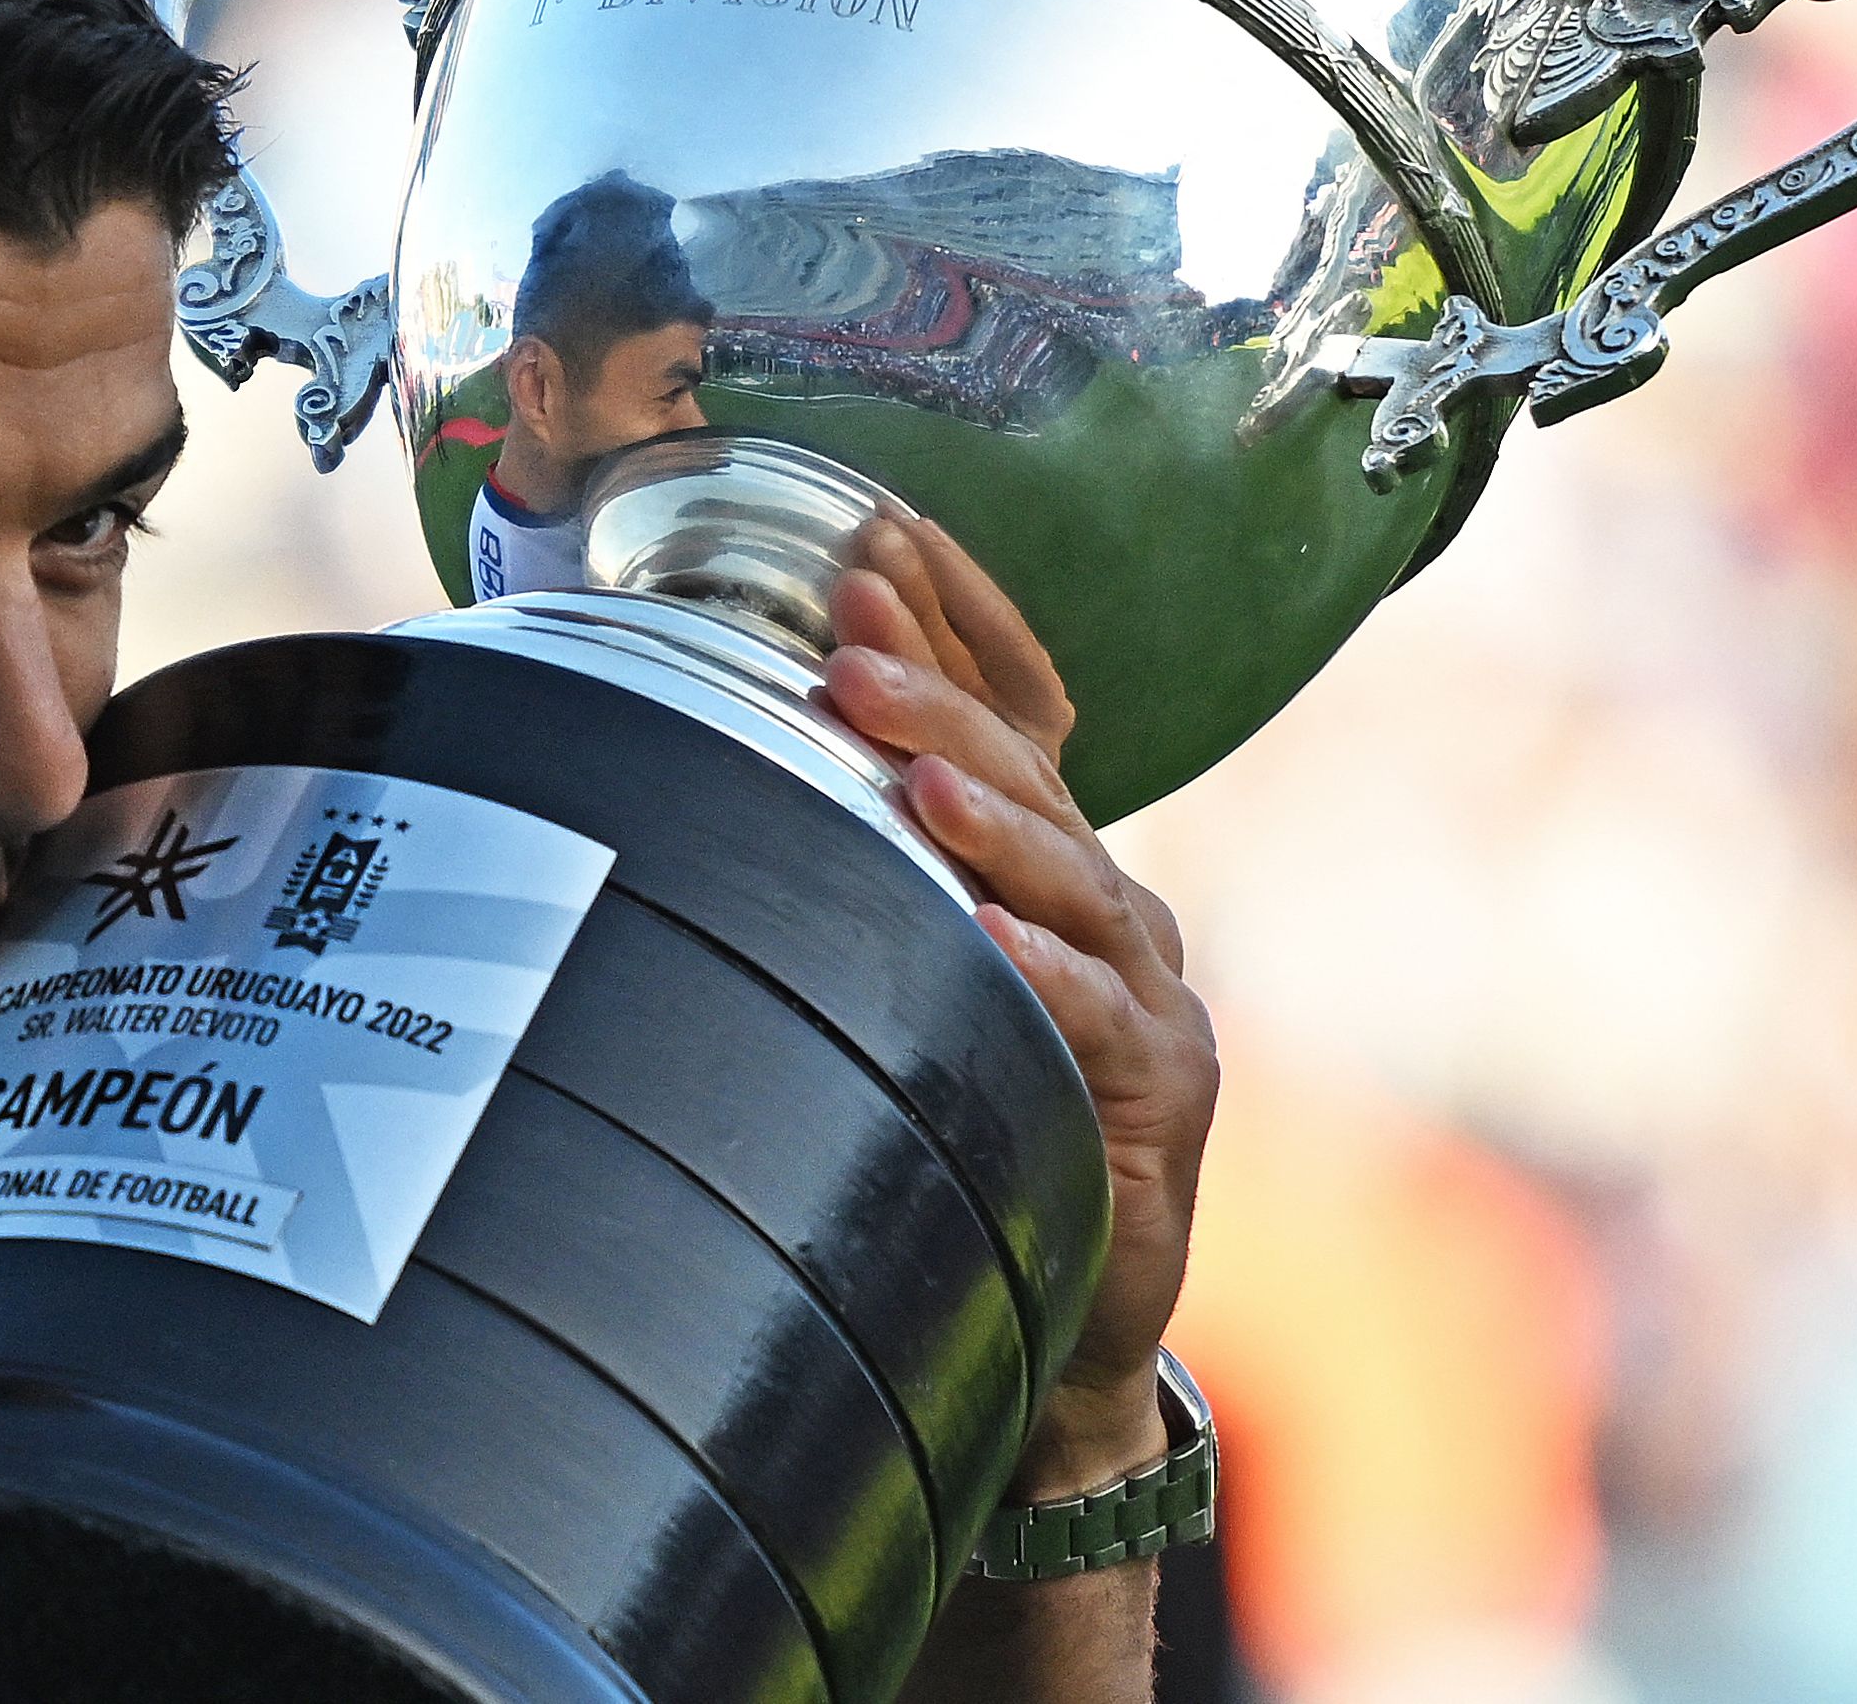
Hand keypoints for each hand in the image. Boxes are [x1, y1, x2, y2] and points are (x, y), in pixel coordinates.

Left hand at [821, 517, 1219, 1496]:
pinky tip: (990, 941)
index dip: (944, 634)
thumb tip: (694, 784)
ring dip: (995, 822)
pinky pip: (1098, 1025)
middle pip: (1033, 782)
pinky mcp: (1161, 1096)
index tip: (865, 548)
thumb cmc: (973, 1125)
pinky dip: (1046, 980)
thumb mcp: (910, 983)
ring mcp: (1150, 999)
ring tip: (920, 775)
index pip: (1005, 721)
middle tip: (849, 637)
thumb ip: (852, 886)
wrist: (1066, 1307)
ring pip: (1076, 885)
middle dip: (940, 703)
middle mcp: (1112, 914)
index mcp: (1051, 871)